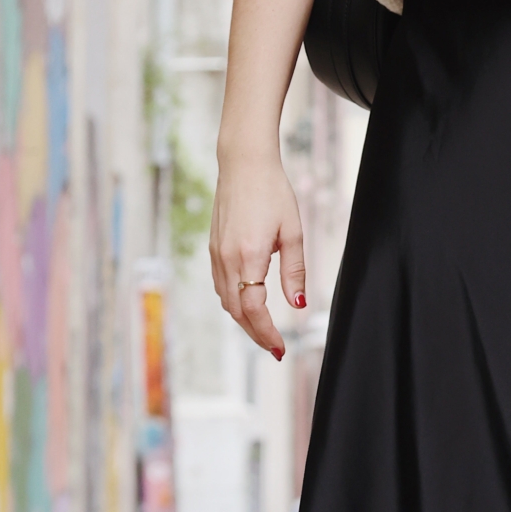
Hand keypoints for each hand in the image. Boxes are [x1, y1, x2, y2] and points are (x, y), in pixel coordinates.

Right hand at [209, 152, 306, 358]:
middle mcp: (227, 257)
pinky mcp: (214, 248)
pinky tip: (249, 307)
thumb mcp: (293, 232)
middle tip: (275, 348)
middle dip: (256, 334)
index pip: (254, 308)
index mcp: (249, 255)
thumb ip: (295, 271)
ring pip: (227, 302)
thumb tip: (297, 305)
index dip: (266, 333)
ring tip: (264, 333)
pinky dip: (235, 303)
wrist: (243, 163)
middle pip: (238, 312)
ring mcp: (217, 253)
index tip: (280, 348)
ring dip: (244, 321)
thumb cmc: (272, 191)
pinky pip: (221, 286)